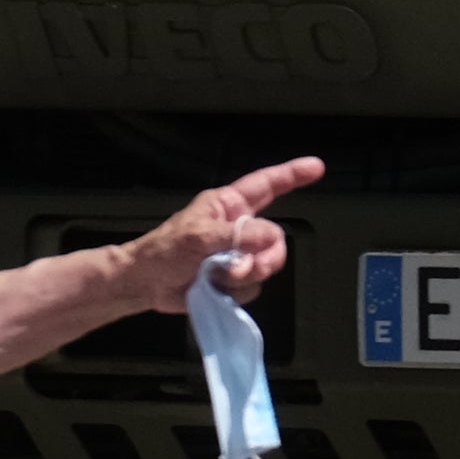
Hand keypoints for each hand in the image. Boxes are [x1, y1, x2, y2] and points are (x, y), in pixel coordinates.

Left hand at [113, 159, 317, 316]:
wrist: (144, 284)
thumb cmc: (162, 251)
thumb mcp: (197, 236)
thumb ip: (237, 234)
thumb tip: (272, 236)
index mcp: (229, 207)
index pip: (267, 185)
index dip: (292, 175)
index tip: (316, 167)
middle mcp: (239, 228)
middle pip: (275, 238)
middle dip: (264, 257)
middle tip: (243, 268)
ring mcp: (237, 254)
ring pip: (267, 264)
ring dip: (245, 276)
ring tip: (219, 279)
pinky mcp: (234, 279)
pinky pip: (254, 285)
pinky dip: (237, 291)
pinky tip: (216, 289)